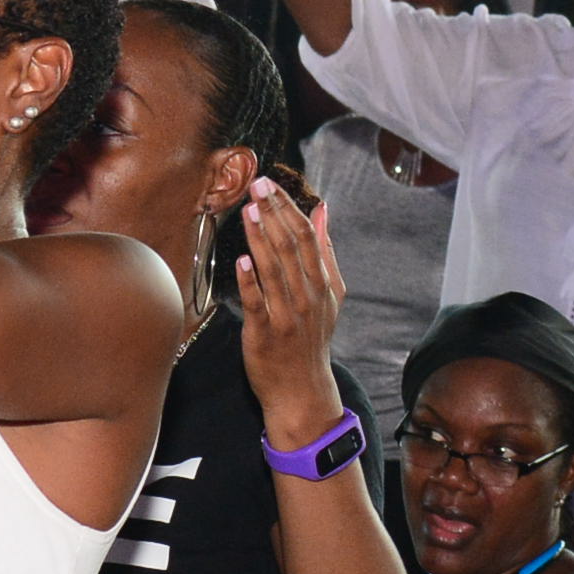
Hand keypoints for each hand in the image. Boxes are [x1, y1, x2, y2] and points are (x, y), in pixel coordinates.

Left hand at [232, 182, 347, 430]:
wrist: (302, 390)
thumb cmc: (312, 339)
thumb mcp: (330, 295)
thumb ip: (325, 251)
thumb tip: (322, 210)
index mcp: (322, 284)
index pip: (307, 237)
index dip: (288, 208)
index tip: (271, 184)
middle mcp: (308, 297)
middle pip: (291, 247)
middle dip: (273, 213)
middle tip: (256, 185)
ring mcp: (287, 316)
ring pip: (275, 270)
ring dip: (261, 238)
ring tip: (249, 210)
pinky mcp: (265, 334)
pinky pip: (258, 303)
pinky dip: (251, 281)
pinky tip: (242, 259)